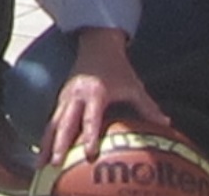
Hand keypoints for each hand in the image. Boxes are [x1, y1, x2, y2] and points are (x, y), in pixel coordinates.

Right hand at [43, 29, 166, 165]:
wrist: (98, 45)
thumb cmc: (117, 68)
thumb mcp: (134, 86)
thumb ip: (148, 106)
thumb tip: (166, 123)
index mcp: (95, 92)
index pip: (91, 118)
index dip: (89, 136)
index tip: (88, 153)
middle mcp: (77, 95)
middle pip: (65, 123)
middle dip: (59, 143)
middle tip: (55, 163)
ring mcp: (66, 97)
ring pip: (53, 123)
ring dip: (47, 143)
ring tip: (41, 164)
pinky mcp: (61, 99)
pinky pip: (52, 119)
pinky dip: (46, 135)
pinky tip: (43, 151)